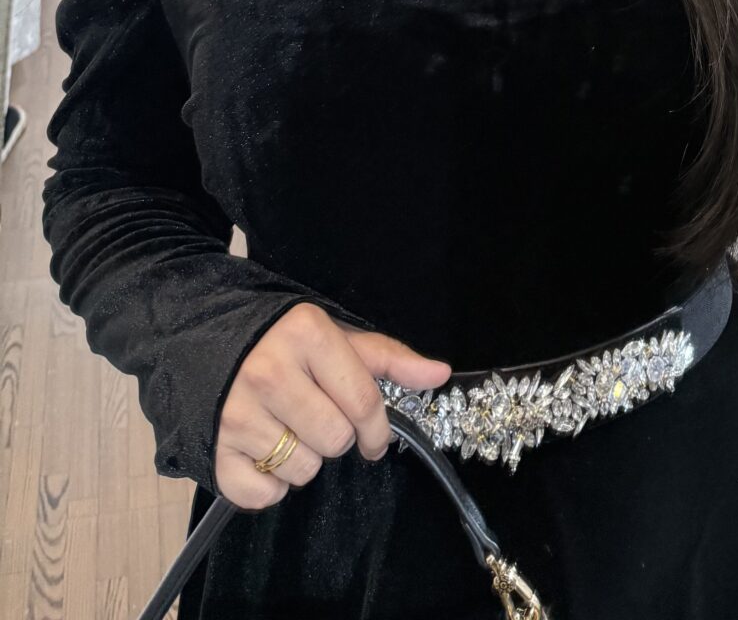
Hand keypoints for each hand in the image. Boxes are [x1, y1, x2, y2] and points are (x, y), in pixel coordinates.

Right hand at [214, 302, 450, 509]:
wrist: (203, 344)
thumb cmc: (283, 344)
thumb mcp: (336, 339)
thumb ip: (389, 359)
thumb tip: (440, 374)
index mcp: (306, 335)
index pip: (362, 401)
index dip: (377, 429)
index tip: (375, 439)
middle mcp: (269, 372)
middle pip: (335, 440)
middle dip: (336, 438)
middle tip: (317, 419)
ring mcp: (236, 413)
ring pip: (302, 470)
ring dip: (304, 460)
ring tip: (288, 431)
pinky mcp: (214, 450)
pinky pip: (262, 495)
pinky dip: (270, 487)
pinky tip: (263, 453)